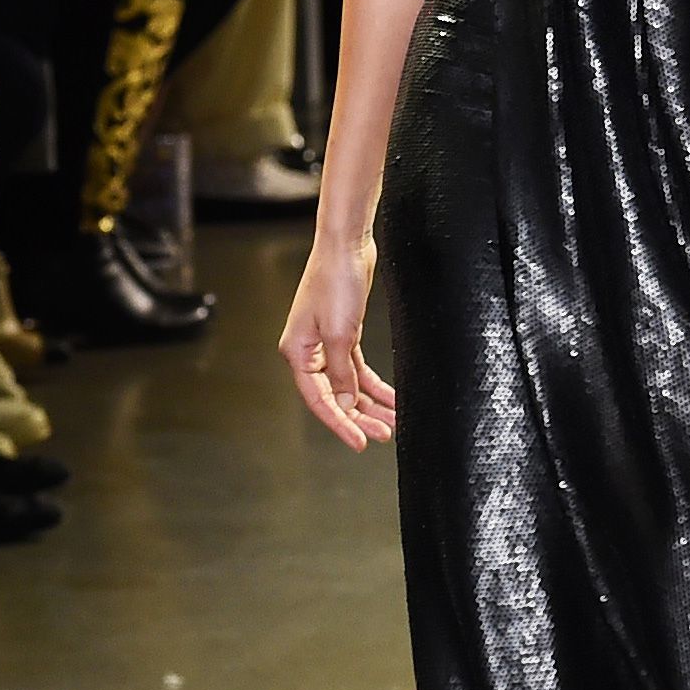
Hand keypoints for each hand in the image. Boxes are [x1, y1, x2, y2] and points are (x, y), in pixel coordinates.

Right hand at [278, 236, 395, 450]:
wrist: (347, 246)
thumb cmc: (335, 281)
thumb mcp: (340, 333)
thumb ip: (341, 372)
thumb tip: (344, 403)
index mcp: (297, 353)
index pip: (318, 399)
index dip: (340, 423)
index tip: (361, 442)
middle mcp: (308, 352)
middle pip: (335, 396)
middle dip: (360, 417)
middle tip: (384, 434)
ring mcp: (326, 344)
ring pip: (349, 385)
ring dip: (371, 404)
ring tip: (393, 421)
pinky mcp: (344, 336)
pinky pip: (357, 370)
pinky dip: (374, 385)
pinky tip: (390, 399)